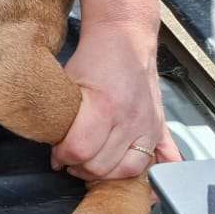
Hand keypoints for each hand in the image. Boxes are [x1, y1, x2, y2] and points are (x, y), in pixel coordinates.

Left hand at [52, 20, 179, 179]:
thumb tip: (54, 148)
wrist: (123, 40)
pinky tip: (130, 174)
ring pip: (128, 169)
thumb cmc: (93, 59)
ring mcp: (148, 125)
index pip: (80, 151)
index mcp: (105, 107)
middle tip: (70, 160)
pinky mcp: (159, 127)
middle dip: (80, 167)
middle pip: (102, 166)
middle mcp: (130, 119)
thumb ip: (61, 118)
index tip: (56, 155)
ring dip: (106, 173)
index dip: (62, 157)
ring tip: (91, 164)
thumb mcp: (68, 85)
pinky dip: (146, 173)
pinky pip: (160, 160)